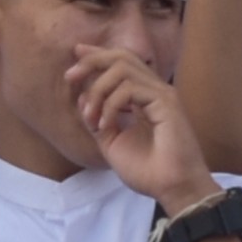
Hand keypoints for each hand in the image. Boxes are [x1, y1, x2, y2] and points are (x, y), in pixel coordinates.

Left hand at [67, 38, 213, 212]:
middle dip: (92, 61)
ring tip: (90, 117)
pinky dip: (109, 105)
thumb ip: (98, 118)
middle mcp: (154, 90)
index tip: (76, 53)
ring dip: (97, 90)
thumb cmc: (148, 171)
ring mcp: (162, 94)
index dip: (97, 55)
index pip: (121, 63)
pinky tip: (105, 126)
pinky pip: (128, 89)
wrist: (172, 189)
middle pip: (121, 56)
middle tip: (70, 76)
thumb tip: (82, 96)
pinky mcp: (165, 102)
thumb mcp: (112, 143)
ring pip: (122, 68)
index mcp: (144, 97)